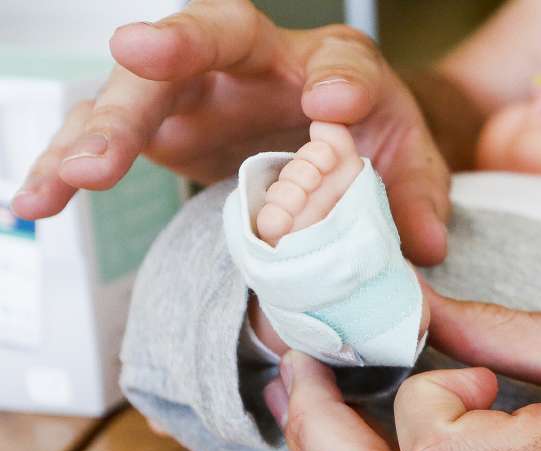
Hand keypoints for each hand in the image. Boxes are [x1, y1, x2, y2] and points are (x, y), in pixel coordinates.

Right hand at [11, 0, 448, 264]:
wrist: (331, 135)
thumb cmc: (372, 144)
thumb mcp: (408, 169)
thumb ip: (416, 199)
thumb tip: (421, 246)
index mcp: (339, 66)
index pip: (344, 59)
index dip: (341, 77)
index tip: (332, 98)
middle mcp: (261, 60)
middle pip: (218, 32)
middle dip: (179, 41)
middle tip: (138, 53)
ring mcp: (200, 86)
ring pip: (144, 84)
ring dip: (105, 124)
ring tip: (78, 173)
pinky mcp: (160, 124)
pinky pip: (107, 136)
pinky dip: (69, 165)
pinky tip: (36, 200)